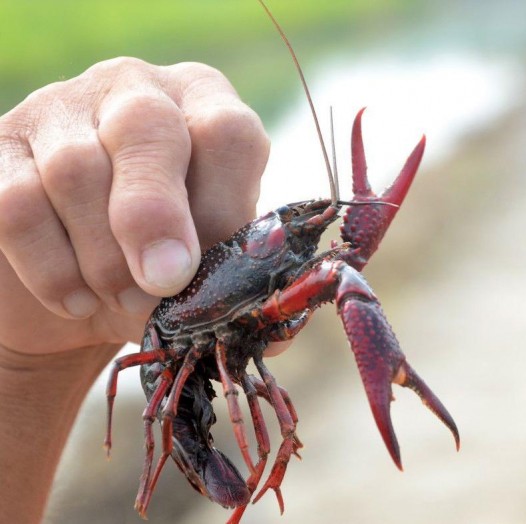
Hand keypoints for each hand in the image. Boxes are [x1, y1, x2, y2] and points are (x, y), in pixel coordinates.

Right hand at [0, 57, 268, 355]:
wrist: (78, 288)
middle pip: (146, 126)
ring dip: (104, 256)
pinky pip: (16, 204)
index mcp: (205, 106)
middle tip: (162, 282)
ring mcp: (60, 108)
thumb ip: (239, 285)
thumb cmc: (160, 267)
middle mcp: (135, 90)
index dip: (221, 205)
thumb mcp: (205, 270)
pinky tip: (75, 298)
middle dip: (155, 216)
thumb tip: (274, 326)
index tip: (208, 268)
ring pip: (76, 170)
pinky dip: (50, 266)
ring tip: (123, 298)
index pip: (226, 130)